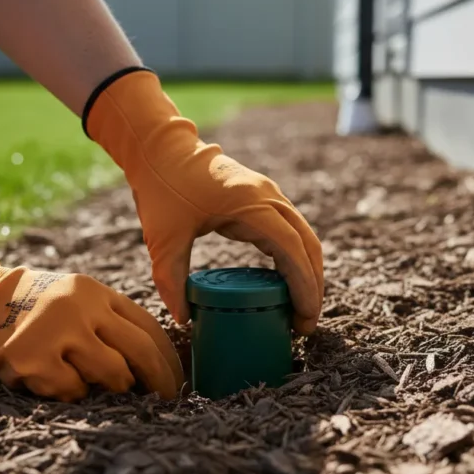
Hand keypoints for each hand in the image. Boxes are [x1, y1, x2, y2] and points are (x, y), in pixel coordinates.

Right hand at [0, 207, 183, 401]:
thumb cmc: (26, 310)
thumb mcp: (70, 300)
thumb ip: (106, 321)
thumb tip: (152, 363)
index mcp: (94, 291)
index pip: (148, 326)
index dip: (168, 358)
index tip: (176, 381)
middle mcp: (80, 307)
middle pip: (141, 351)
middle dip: (160, 381)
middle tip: (166, 402)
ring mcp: (56, 332)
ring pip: (113, 375)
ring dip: (112, 388)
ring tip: (93, 383)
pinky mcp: (32, 360)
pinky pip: (73, 391)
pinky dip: (70, 394)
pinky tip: (53, 382)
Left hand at [83, 68, 323, 333]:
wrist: (160, 148)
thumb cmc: (162, 188)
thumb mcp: (162, 238)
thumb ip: (171, 279)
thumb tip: (184, 321)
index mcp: (252, 205)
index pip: (292, 250)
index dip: (303, 286)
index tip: (303, 318)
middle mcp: (269, 198)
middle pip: (308, 246)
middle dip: (313, 286)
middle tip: (304, 325)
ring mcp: (269, 196)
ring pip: (304, 238)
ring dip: (308, 272)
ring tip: (300, 310)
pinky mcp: (263, 199)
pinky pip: (291, 231)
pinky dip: (296, 258)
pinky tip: (287, 284)